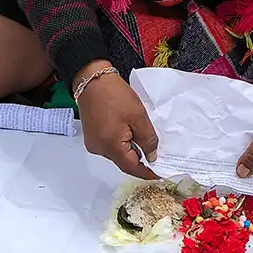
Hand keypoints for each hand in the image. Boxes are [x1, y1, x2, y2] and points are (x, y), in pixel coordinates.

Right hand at [74, 61, 159, 179]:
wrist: (92, 79)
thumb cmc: (115, 95)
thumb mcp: (139, 117)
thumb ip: (148, 140)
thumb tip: (152, 156)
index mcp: (110, 146)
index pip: (132, 168)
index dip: (147, 173)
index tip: (160, 173)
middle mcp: (99, 149)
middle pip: (123, 162)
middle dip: (140, 160)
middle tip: (157, 155)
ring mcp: (93, 143)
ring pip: (117, 154)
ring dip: (131, 150)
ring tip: (144, 140)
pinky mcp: (92, 136)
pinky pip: (110, 146)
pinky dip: (122, 143)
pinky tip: (130, 133)